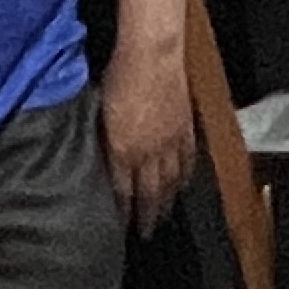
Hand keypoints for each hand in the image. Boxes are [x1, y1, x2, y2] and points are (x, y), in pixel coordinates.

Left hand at [104, 40, 195, 234]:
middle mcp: (149, 152)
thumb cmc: (119, 77)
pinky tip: (184, 184)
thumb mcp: (100, 112)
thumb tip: (104, 159)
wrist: (152, 55)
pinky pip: (188, 159)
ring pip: (171, 181)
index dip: (122, 211)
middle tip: (147, 234)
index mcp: (123, 150)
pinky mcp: (186, 128)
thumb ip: (104, 141)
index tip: (120, 227)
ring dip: (168, 201)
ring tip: (166, 215)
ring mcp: (171, 141)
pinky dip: (186, 176)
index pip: (122, 191)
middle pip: (150, 193)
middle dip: (148, 216)